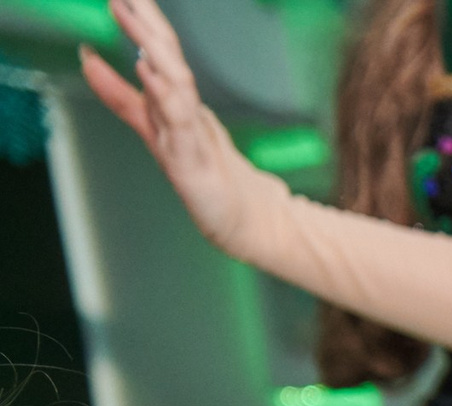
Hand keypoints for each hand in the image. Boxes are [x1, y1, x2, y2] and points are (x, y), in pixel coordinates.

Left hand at [82, 0, 283, 257]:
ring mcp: (192, 130)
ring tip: (131, 18)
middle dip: (145, 20)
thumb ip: (118, 93)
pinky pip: (180, 119)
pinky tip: (149, 72)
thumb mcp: (150, 125)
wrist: (244, 218)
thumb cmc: (204, 174)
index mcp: (175, 97)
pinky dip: (165, 93)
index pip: (156, 48)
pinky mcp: (195, 156)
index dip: (138, 18)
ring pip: (174, 79)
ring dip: (151, 47)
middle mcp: (185, 107)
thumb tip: (86, 57)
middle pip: (166, 54)